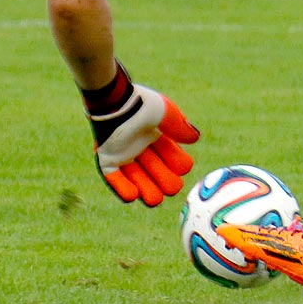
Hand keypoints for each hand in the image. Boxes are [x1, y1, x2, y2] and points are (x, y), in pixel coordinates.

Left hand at [85, 68, 199, 205]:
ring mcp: (123, 154)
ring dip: (146, 189)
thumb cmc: (142, 105)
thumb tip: (195, 139)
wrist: (115, 102)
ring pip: (136, 177)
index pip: (170, 155)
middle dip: (164, 181)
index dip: (178, 163)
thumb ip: (180, 127)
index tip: (184, 167)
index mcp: (156, 134)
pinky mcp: (107, 159)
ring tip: (154, 201)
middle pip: (156, 170)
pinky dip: (121, 188)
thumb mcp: (167, 113)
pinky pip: (113, 178)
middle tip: (172, 189)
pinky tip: (132, 197)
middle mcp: (140, 146)